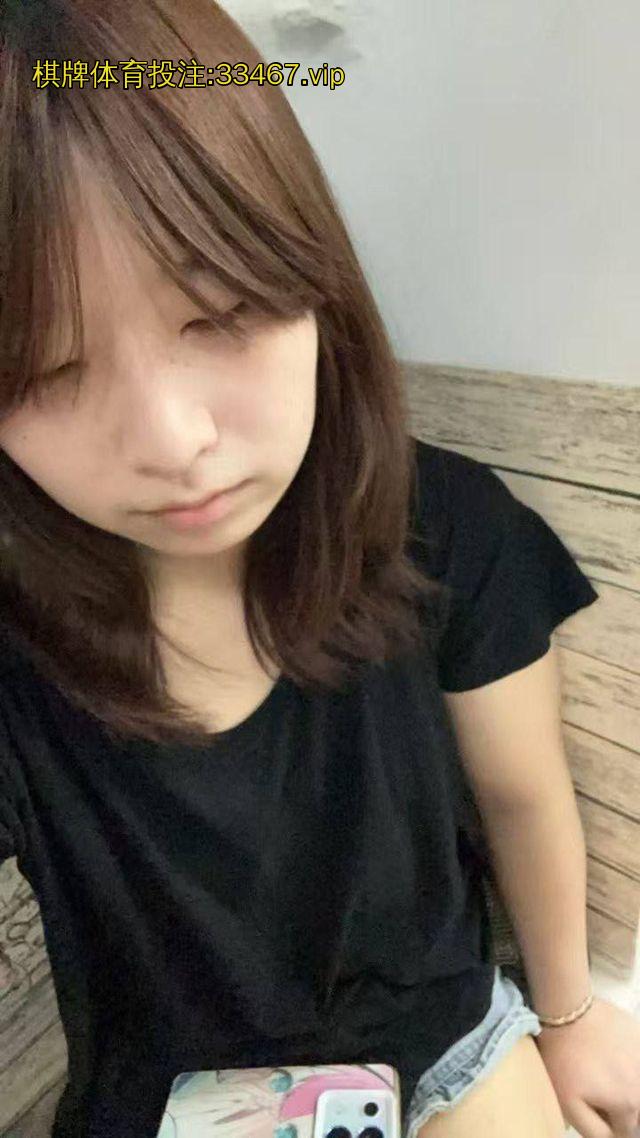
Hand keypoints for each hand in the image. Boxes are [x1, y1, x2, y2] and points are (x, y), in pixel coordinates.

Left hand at [535, 997, 639, 1137]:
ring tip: (604, 1074)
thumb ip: (595, 1131)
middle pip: (636, 1110)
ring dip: (625, 1086)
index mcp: (628, 1104)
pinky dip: (629, 1065)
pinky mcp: (639, 1037)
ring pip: (637, 1086)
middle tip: (597, 1090)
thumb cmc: (564, 1058)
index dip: (609, 1126)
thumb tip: (613, 1137)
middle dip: (619, 1107)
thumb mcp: (569, 1105)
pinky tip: (610, 1055)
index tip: (594, 1110)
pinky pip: (637, 1062)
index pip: (626, 1132)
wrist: (567, 1008)